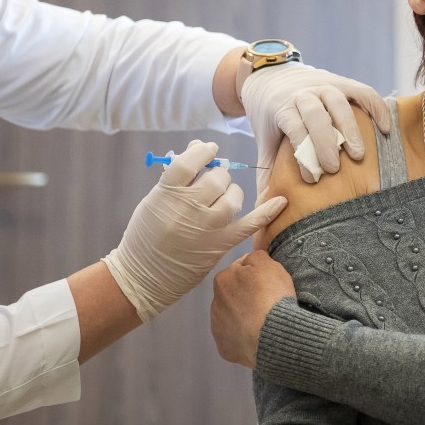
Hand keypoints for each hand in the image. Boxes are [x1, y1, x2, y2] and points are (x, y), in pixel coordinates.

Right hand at [103, 140, 286, 321]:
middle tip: (210, 183)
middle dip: (216, 176)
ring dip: (230, 192)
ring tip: (221, 199)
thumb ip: (177, 177)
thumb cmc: (146, 234)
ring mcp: (207, 226)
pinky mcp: (220, 244)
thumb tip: (199, 148)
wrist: (143, 276)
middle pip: (216, 177)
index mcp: (167, 193)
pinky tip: (281, 201)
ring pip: (233, 196)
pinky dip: (266, 212)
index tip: (208, 150)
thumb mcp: (153, 200)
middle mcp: (189, 207)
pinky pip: (249, 224)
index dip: (203, 151)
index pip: (190, 161)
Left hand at [211, 250, 295, 368]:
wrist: (274, 334)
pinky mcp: (225, 349)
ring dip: (243, 318)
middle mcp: (215, 304)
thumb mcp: (269, 264)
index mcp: (222, 281)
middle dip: (246, 297)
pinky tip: (258, 337)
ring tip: (264, 322)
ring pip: (231, 319)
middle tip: (267, 303)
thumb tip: (249, 260)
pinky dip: (244, 338)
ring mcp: (218, 329)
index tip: (267, 283)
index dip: (255, 275)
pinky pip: (234, 340)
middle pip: (233, 296)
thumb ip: (255, 256)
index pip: (238, 271)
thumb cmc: (271, 295)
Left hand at [240, 63, 390, 186]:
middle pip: (315, 114)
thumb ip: (268, 168)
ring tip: (358, 155)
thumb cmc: (271, 116)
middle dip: (326, 142)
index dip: (303, 153)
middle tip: (334, 169)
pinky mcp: (341, 81)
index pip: (294, 128)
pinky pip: (362, 91)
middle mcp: (303, 93)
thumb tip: (266, 203)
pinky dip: (376, 107)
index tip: (312, 179)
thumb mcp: (264, 139)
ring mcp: (323, 84)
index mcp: (281, 107)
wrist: (271, 77)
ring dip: (350, 128)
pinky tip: (385, 128)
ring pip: (338, 101)